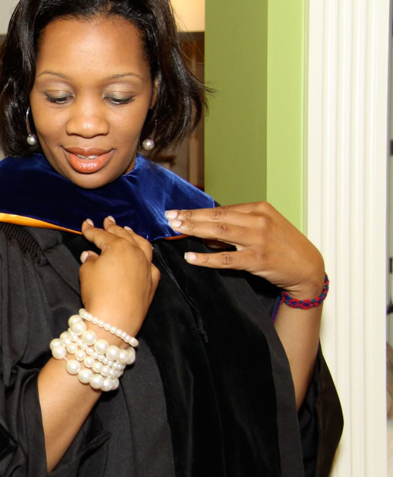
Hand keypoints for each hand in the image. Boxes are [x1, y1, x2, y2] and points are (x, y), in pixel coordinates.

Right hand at [79, 217, 159, 339]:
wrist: (115, 320)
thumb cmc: (98, 293)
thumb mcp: (87, 272)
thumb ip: (90, 260)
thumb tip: (92, 255)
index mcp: (118, 246)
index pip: (101, 235)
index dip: (91, 229)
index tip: (85, 224)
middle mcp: (136, 253)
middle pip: (123, 235)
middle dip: (113, 227)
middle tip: (108, 220)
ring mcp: (147, 266)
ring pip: (142, 245)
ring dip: (133, 236)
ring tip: (126, 230)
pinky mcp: (152, 281)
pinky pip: (150, 263)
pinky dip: (144, 256)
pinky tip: (141, 256)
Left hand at [165, 202, 324, 297]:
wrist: (308, 267)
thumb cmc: (283, 246)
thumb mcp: (263, 228)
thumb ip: (236, 228)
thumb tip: (205, 234)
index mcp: (258, 209)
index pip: (221, 209)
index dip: (197, 211)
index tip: (177, 212)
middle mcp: (258, 221)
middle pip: (217, 217)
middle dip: (190, 217)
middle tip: (169, 217)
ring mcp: (258, 240)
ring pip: (219, 232)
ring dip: (194, 230)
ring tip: (176, 229)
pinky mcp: (257, 259)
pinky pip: (226, 259)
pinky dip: (206, 258)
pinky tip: (191, 257)